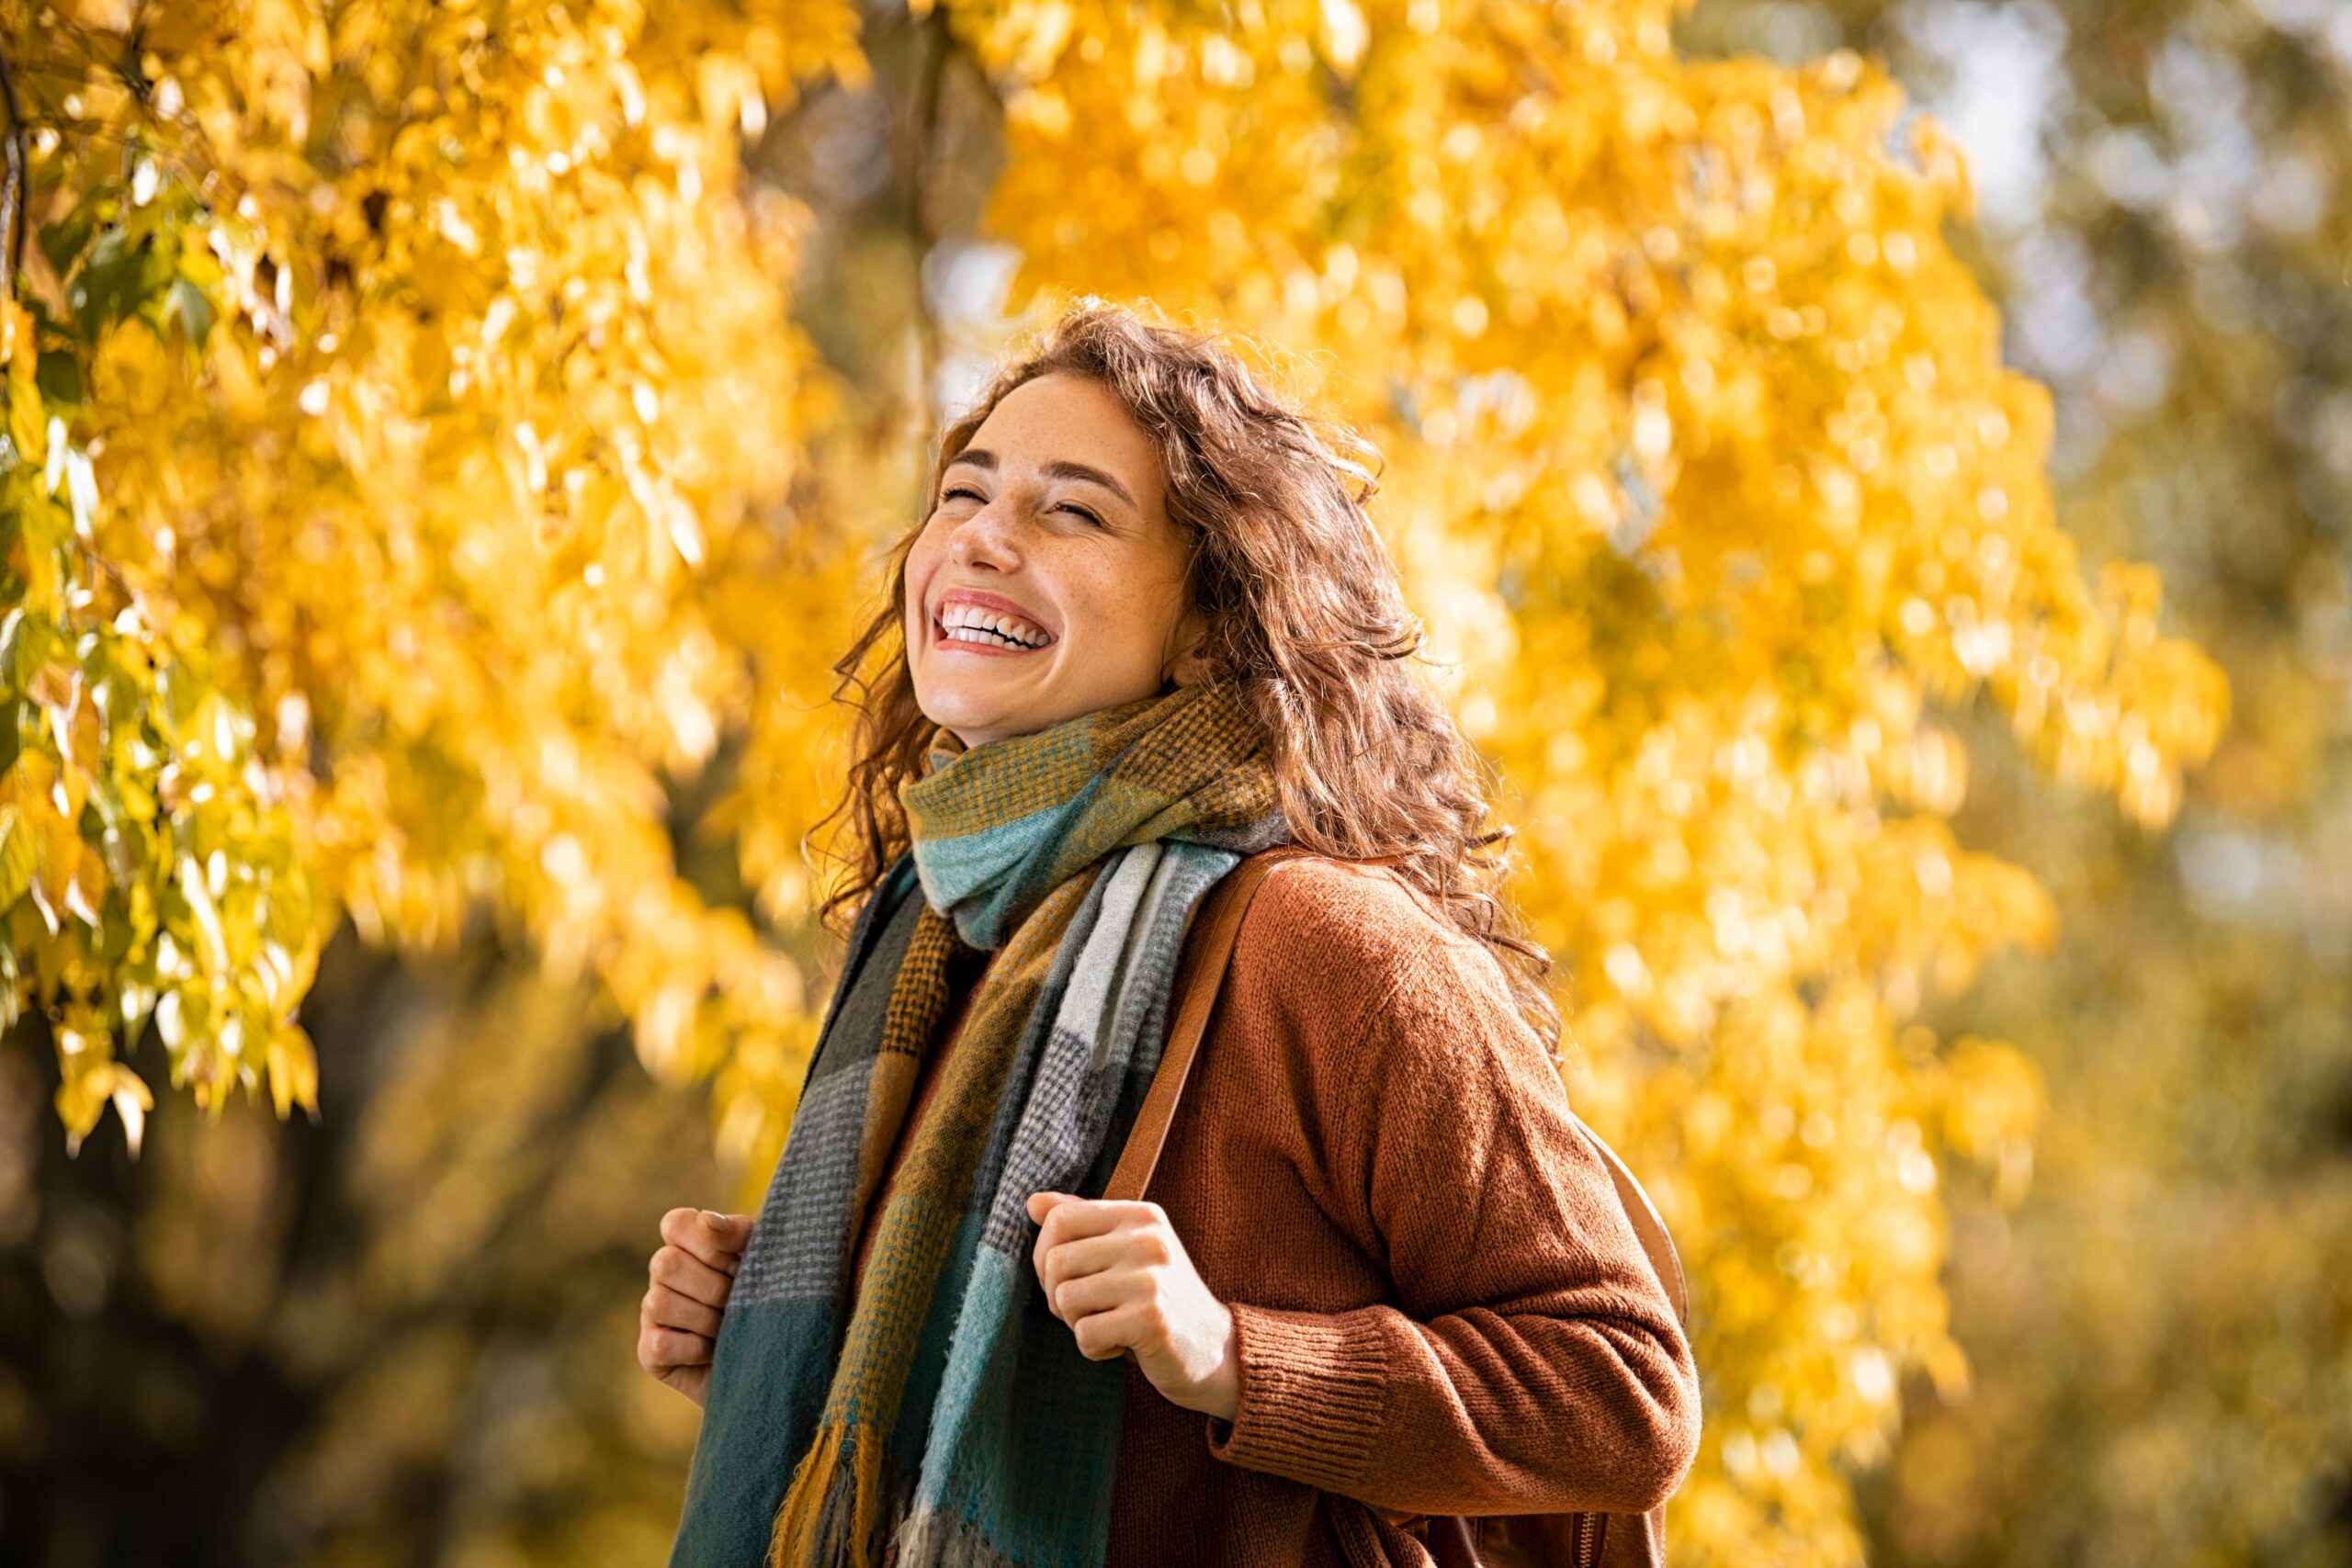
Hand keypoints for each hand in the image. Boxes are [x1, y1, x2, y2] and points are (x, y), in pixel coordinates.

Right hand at [639, 1207, 754, 1407]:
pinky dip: (696, 1349)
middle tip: (739, 1301)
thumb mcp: (765, 1259)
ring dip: (706, 1319)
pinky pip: (661, 1344)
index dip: (708, 1242)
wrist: (775, 1358)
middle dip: (712, 1286)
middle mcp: (664, 1274)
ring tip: (730, 1328)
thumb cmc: (769, 1299)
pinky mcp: (650, 1351)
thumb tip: (707, 1221)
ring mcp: (652, 1312)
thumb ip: (738, 1233)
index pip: (675, 1224)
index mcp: (689, 1244)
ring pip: (660, 1302)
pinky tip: (715, 1350)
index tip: (737, 1261)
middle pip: (666, 1263)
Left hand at [1025, 1191, 1240, 1420]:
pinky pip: (1085, 1334)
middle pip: (1055, 1262)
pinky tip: (1122, 1345)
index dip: (1044, 1255)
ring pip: (1065, 1299)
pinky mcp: (1151, 1319)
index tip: (1064, 1278)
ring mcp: (1151, 1278)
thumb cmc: (1159, 1298)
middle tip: (1089, 1310)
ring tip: (1110, 1325)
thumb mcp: (1126, 1250)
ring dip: (1077, 1324)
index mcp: (1140, 1215)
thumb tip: (1032, 1202)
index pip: (1060, 1219)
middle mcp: (1147, 1239)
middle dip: (1058, 1296)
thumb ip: (1083, 1222)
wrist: (1214, 1349)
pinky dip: (1094, 1349)